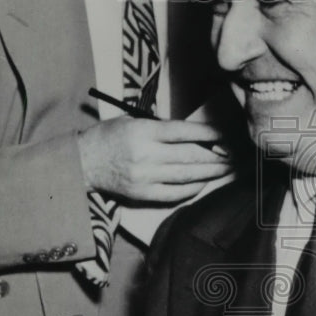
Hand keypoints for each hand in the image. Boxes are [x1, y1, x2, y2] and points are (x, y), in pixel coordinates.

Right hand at [77, 116, 231, 202]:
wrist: (82, 163)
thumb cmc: (109, 137)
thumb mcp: (132, 121)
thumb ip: (161, 127)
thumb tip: (197, 134)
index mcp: (143, 132)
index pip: (184, 132)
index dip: (208, 134)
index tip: (225, 134)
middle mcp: (145, 155)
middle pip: (191, 156)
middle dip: (217, 156)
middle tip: (234, 154)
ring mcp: (145, 177)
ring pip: (187, 176)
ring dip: (211, 173)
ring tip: (226, 168)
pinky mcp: (142, 194)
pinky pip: (175, 194)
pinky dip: (192, 188)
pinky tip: (204, 182)